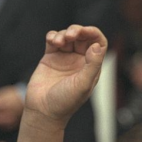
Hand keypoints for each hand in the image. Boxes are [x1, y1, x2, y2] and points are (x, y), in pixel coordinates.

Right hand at [15, 25, 106, 141]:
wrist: (43, 111)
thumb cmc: (65, 102)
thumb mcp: (83, 84)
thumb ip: (92, 65)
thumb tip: (97, 46)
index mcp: (91, 67)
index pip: (98, 44)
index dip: (94, 34)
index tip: (87, 31)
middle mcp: (79, 61)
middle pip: (83, 37)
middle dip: (78, 31)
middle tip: (71, 34)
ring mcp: (65, 58)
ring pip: (67, 36)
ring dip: (64, 33)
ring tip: (60, 41)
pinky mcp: (50, 58)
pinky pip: (53, 40)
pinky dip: (53, 36)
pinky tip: (52, 40)